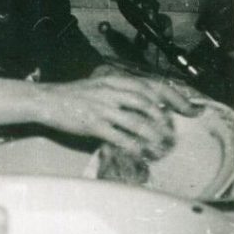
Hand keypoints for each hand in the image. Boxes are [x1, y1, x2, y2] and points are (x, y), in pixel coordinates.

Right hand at [36, 73, 197, 156]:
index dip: (174, 98)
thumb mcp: (98, 85)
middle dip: (166, 121)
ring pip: (138, 122)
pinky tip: (142, 153)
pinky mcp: (93, 124)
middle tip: (172, 134)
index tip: (189, 110)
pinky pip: (121, 137)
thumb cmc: (71, 94)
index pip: (151, 86)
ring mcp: (102, 108)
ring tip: (162, 146)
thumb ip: (120, 92)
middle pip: (148, 104)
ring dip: (154, 137)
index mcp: (113, 80)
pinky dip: (135, 147)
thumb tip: (148, 107)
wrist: (45, 100)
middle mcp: (110, 91)